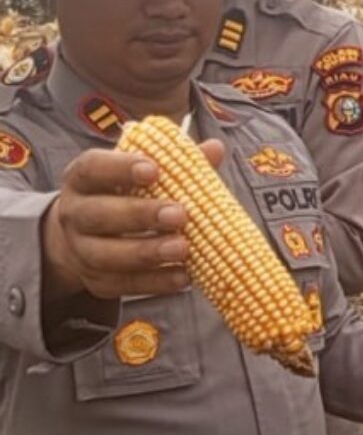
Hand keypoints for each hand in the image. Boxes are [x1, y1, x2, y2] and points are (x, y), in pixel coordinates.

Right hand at [42, 139, 224, 301]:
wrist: (90, 236)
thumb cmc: (127, 194)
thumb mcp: (143, 173)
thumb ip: (178, 161)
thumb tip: (215, 148)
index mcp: (83, 179)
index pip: (92, 168)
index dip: (120, 168)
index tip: (154, 170)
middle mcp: (75, 214)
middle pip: (99, 215)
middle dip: (140, 215)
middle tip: (179, 215)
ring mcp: (81, 250)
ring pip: (107, 255)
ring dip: (147, 253)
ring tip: (183, 249)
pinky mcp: (95, 281)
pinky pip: (122, 285)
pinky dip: (154, 282)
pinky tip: (183, 277)